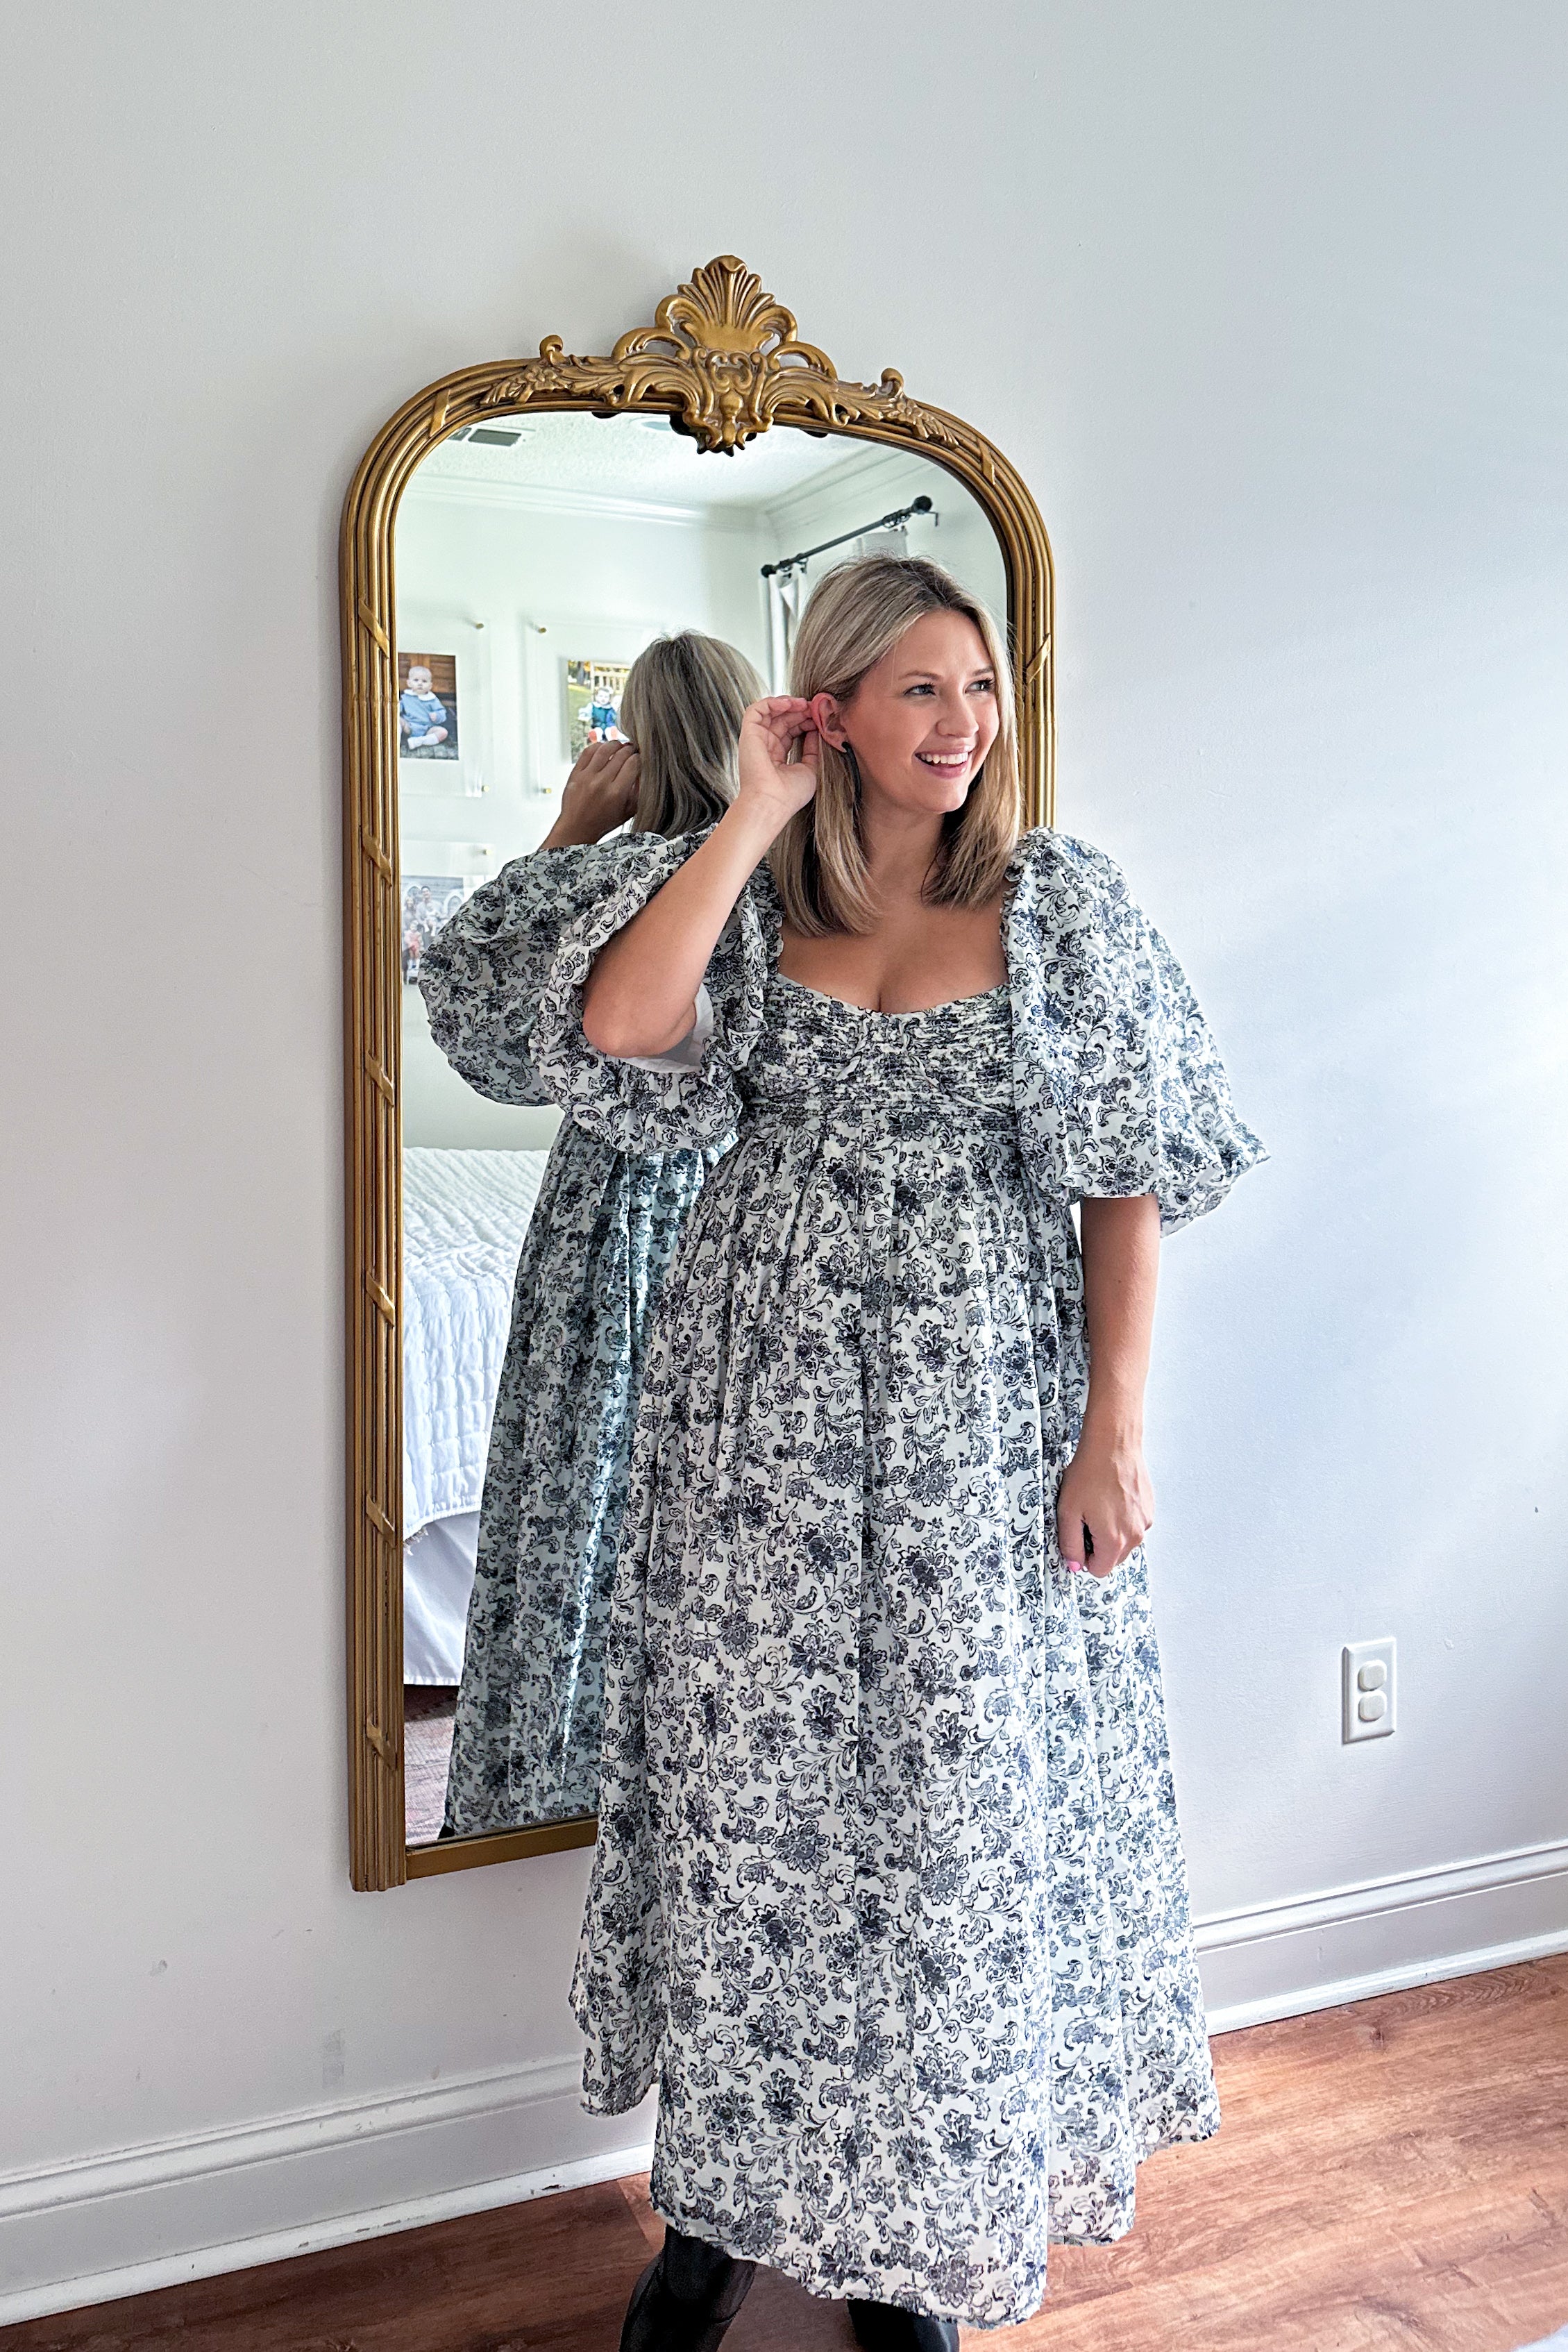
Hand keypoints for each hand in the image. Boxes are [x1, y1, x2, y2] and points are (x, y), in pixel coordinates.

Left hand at [543, 740, 641, 847]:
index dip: (639, 758)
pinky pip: (588, 752)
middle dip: (630, 750)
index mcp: (617, 793)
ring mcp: (587, 777)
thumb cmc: (604, 822)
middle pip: (621, 755)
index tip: (640, 759)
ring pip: (605, 749)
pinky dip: (598, 746)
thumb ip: (638, 792)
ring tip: (620, 746)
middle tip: (632, 751)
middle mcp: (601, 783)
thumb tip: (643, 771)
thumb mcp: (628, 811)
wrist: (577, 828)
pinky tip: (604, 748)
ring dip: (615, 744)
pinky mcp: (575, 773)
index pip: (633, 764)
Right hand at [735, 697, 819, 826]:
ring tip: (804, 704)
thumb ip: (812, 751)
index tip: (819, 719)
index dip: (804, 722)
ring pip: (770, 712)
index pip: (790, 731)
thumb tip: (816, 733)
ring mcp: (756, 740)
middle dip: (800, 711)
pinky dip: (772, 702)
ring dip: (788, 704)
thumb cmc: (789, 795)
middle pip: (782, 720)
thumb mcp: (809, 770)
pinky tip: (789, 703)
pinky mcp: (749, 733)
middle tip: (815, 708)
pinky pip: (757, 709)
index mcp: (777, 757)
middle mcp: (765, 747)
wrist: (772, 802)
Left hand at [1055, 1426, 1154, 1578]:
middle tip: (1087, 1517)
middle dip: (1098, 1545)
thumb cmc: (1089, 1473)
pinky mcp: (1149, 1509)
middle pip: (1113, 1558)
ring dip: (1111, 1531)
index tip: (1078, 1536)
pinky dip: (1122, 1518)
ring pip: (1124, 1541)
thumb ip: (1070, 1544)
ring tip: (1100, 1504)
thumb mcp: (1067, 1511)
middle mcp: (1135, 1535)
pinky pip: (1133, 1525)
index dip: (1084, 1556)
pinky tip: (1112, 1497)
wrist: (1113, 1445)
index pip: (1099, 1570)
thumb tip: (1074, 1565)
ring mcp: (1145, 1522)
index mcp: (1114, 1541)